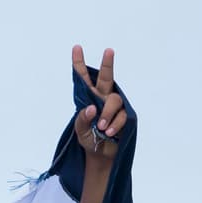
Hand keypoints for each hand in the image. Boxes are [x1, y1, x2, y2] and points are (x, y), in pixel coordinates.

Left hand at [72, 46, 126, 160]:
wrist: (101, 154)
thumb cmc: (89, 138)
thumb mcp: (80, 130)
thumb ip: (82, 119)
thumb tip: (92, 109)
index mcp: (89, 97)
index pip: (84, 79)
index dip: (79, 64)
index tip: (76, 48)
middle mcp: (102, 98)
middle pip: (107, 77)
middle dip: (107, 64)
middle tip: (109, 50)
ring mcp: (115, 107)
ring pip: (114, 100)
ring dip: (107, 114)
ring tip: (102, 127)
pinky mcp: (125, 116)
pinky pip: (122, 116)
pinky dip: (114, 124)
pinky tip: (109, 132)